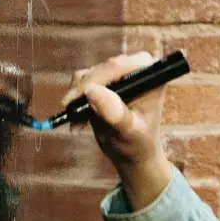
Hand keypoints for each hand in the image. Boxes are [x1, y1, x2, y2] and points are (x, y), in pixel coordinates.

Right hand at [65, 53, 172, 209]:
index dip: (95, 79)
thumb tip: (92, 90)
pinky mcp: (104, 80)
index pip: (118, 67)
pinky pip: (82, 81)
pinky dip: (76, 99)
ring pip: (88, 74)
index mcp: (149, 75)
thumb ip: (114, 113)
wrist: (132, 153)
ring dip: (78, 97)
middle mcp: (135, 68)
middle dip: (83, 90)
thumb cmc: (137, 144)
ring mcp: (119, 73)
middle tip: (69, 110)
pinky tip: (78, 121)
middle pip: (102, 69)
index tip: (76, 98)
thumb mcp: (128, 132)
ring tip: (78, 123)